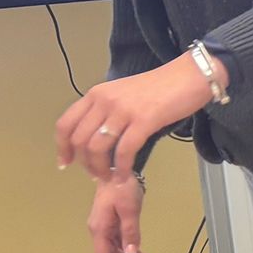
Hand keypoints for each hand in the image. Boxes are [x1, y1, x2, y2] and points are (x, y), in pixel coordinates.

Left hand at [55, 55, 213, 182]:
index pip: (66, 124)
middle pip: (80, 140)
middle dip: (85, 163)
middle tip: (95, 175)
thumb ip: (108, 111)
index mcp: (97, 94)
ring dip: (101, 168)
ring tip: (110, 176)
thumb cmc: (162, 87)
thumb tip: (101, 138)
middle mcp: (104, 101)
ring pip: (98, 148)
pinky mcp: (144, 120)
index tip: (66, 162)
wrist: (190, 76)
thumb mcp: (124, 95)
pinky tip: (125, 176)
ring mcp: (123, 110)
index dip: (62, 147)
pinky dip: (122, 168)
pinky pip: (124, 151)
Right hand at [85, 176, 147, 252]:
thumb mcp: (129, 210)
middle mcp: (98, 230)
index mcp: (99, 229)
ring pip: (113, 251)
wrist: (117, 170)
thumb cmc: (121, 187)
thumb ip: (131, 232)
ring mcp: (104, 227)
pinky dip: (127, 250)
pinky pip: (117, 242)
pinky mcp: (110, 223)